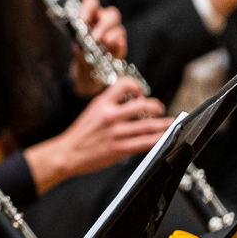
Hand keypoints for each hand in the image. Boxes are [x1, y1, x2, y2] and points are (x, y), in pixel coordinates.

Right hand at [24, 78, 169, 193]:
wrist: (67, 153)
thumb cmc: (79, 135)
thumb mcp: (92, 112)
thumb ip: (109, 106)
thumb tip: (130, 104)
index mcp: (102, 103)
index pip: (124, 85)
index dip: (137, 86)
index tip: (141, 92)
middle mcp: (110, 115)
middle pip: (142, 105)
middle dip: (156, 106)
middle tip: (159, 109)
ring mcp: (116, 132)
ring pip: (148, 125)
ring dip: (163, 124)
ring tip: (169, 123)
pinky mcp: (119, 148)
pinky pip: (145, 143)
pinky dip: (157, 140)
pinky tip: (163, 139)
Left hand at [69, 0, 126, 96]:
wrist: (87, 76)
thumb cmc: (81, 58)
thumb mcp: (77, 52)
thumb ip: (79, 48)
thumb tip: (81, 45)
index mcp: (90, 17)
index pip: (92, 3)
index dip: (89, 7)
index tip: (82, 19)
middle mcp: (103, 23)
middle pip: (111, 14)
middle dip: (104, 24)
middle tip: (95, 36)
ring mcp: (114, 34)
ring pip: (118, 26)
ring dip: (111, 34)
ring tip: (104, 43)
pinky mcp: (120, 47)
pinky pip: (122, 41)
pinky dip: (119, 44)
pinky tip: (115, 48)